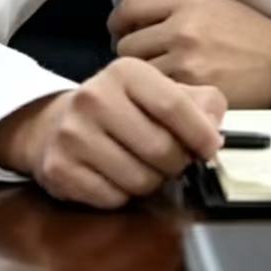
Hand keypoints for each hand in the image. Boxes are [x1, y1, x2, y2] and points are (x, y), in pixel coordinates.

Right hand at [0, 57, 224, 209]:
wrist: (56, 124)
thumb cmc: (123, 109)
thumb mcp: (160, 91)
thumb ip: (198, 102)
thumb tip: (214, 130)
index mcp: (125, 72)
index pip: (174, 106)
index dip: (200, 134)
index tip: (211, 148)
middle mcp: (94, 97)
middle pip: (160, 148)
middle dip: (177, 163)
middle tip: (174, 161)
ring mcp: (72, 134)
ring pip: (139, 179)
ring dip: (151, 182)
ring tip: (144, 168)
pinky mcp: (58, 168)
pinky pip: (112, 198)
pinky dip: (123, 196)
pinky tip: (117, 178)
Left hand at [108, 0, 270, 109]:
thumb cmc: (249, 34)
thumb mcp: (212, 3)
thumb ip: (173, 8)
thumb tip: (134, 23)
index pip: (129, 7)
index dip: (118, 23)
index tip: (120, 33)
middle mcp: (182, 25)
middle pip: (126, 45)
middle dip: (132, 56)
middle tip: (144, 65)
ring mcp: (185, 58)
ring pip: (138, 74)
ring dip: (144, 80)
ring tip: (158, 82)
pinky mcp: (192, 87)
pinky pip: (156, 93)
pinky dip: (159, 96)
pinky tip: (170, 96)